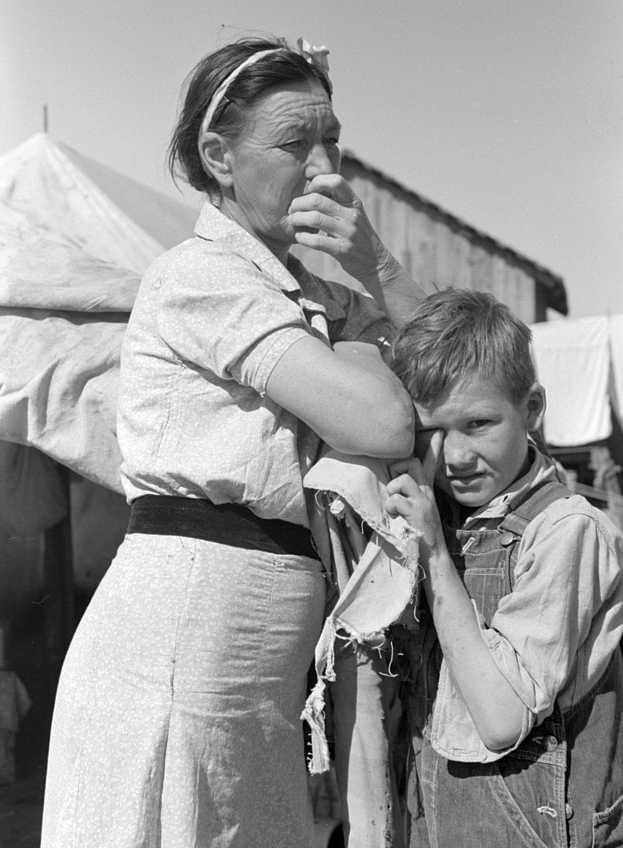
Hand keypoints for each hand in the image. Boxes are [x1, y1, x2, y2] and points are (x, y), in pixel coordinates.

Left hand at [287, 174, 388, 282]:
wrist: (375, 263)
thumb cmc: (358, 237)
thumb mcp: (354, 215)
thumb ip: (338, 203)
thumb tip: (312, 189)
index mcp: (354, 203)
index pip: (336, 181)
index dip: (318, 182)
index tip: (309, 190)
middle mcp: (353, 215)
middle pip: (318, 200)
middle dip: (299, 203)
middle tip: (292, 209)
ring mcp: (349, 233)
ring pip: (315, 219)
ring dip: (297, 219)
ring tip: (292, 222)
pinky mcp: (343, 250)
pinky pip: (317, 241)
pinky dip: (303, 237)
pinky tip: (299, 237)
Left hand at [384, 432, 445, 555]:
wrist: (433, 556)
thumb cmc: (420, 535)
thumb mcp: (418, 512)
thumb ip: (408, 498)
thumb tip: (391, 488)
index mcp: (426, 491)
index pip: (431, 464)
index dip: (434, 448)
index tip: (439, 432)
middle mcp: (426, 493)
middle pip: (411, 463)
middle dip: (397, 470)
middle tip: (394, 488)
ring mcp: (423, 501)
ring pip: (402, 479)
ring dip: (392, 491)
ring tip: (393, 506)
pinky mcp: (417, 512)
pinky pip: (396, 499)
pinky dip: (390, 507)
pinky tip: (395, 517)